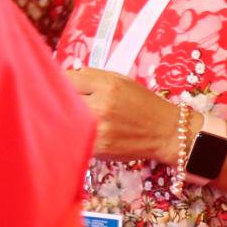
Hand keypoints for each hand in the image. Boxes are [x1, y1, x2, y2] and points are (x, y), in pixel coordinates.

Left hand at [67, 68, 181, 160]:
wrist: (165, 131)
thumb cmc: (144, 104)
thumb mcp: (122, 81)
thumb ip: (93, 78)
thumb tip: (66, 79)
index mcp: (108, 85)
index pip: (68, 79)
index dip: (62, 83)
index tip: (61, 87)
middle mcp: (102, 105)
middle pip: (63, 100)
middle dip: (62, 102)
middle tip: (64, 104)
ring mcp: (98, 128)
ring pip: (66, 121)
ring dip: (66, 120)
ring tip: (72, 119)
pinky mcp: (98, 148)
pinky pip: (75, 139)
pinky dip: (74, 136)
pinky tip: (81, 134)